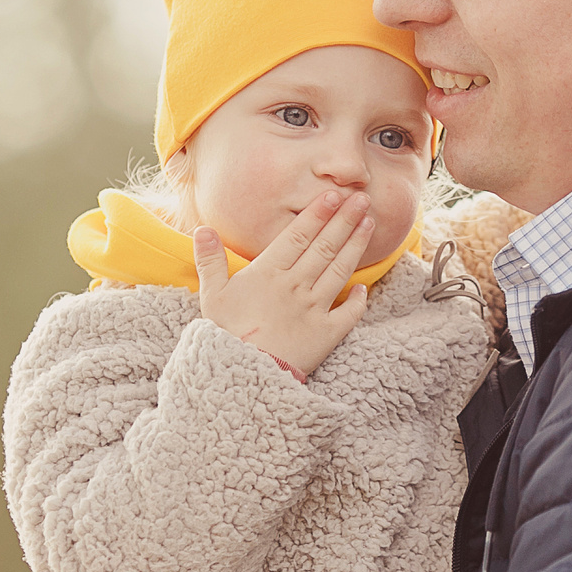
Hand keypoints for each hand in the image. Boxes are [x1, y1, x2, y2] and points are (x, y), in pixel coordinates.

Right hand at [195, 191, 374, 379]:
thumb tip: (203, 229)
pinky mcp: (326, 334)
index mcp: (268, 273)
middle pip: (324, 247)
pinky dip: (358, 300)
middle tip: (362, 199)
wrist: (242, 375)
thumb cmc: (225, 334)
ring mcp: (314, 309)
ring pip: (340, 271)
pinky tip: (364, 287)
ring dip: (355, 246)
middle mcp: (296, 286)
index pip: (298, 236)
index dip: (317, 214)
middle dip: (344, 220)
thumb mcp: (212, 295)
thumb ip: (210, 260)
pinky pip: (348, 314)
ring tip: (369, 224)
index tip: (334, 195)